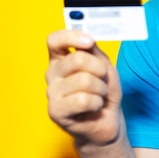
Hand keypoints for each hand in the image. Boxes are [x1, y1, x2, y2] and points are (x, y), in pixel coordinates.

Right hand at [46, 30, 122, 147]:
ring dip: (101, 88)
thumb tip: (88, 40)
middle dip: (100, 69)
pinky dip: (97, 102)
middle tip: (103, 79)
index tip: (89, 42)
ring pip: (85, 80)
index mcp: (61, 59)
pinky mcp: (55, 111)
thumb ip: (95, 52)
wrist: (106, 120)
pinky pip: (84, 100)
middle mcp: (52, 74)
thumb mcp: (104, 67)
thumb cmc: (103, 91)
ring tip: (99, 96)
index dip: (72, 37)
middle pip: (77, 59)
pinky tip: (94, 107)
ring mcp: (52, 93)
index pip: (55, 40)